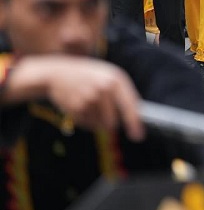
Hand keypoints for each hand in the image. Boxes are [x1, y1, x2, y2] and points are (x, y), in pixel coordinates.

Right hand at [12, 56, 144, 141]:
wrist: (59, 73)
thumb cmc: (90, 76)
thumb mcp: (109, 77)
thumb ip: (123, 94)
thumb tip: (135, 118)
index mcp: (116, 80)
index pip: (129, 106)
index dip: (134, 123)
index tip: (138, 136)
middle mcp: (104, 89)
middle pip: (113, 121)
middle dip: (109, 122)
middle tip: (101, 110)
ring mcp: (89, 98)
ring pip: (99, 124)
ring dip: (96, 120)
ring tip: (89, 103)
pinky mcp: (76, 107)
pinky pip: (86, 124)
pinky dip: (85, 120)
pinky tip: (80, 105)